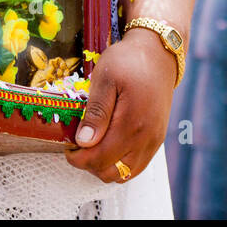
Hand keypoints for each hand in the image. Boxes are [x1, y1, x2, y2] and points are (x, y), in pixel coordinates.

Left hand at [63, 27, 176, 183]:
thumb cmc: (129, 61)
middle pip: (111, 172)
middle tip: (77, 145)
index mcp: (131, 123)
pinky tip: (108, 145)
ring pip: (125, 174)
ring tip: (92, 145)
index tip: (68, 146)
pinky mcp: (157, 138)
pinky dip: (120, 163)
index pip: (100, 158)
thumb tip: (84, 142)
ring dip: (105, 166)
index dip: (78, 158)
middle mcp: (146, 138)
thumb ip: (96, 111)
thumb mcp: (105, 78)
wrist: (158, 53)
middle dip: (89, 164)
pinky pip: (137, 165)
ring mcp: (154, 140)